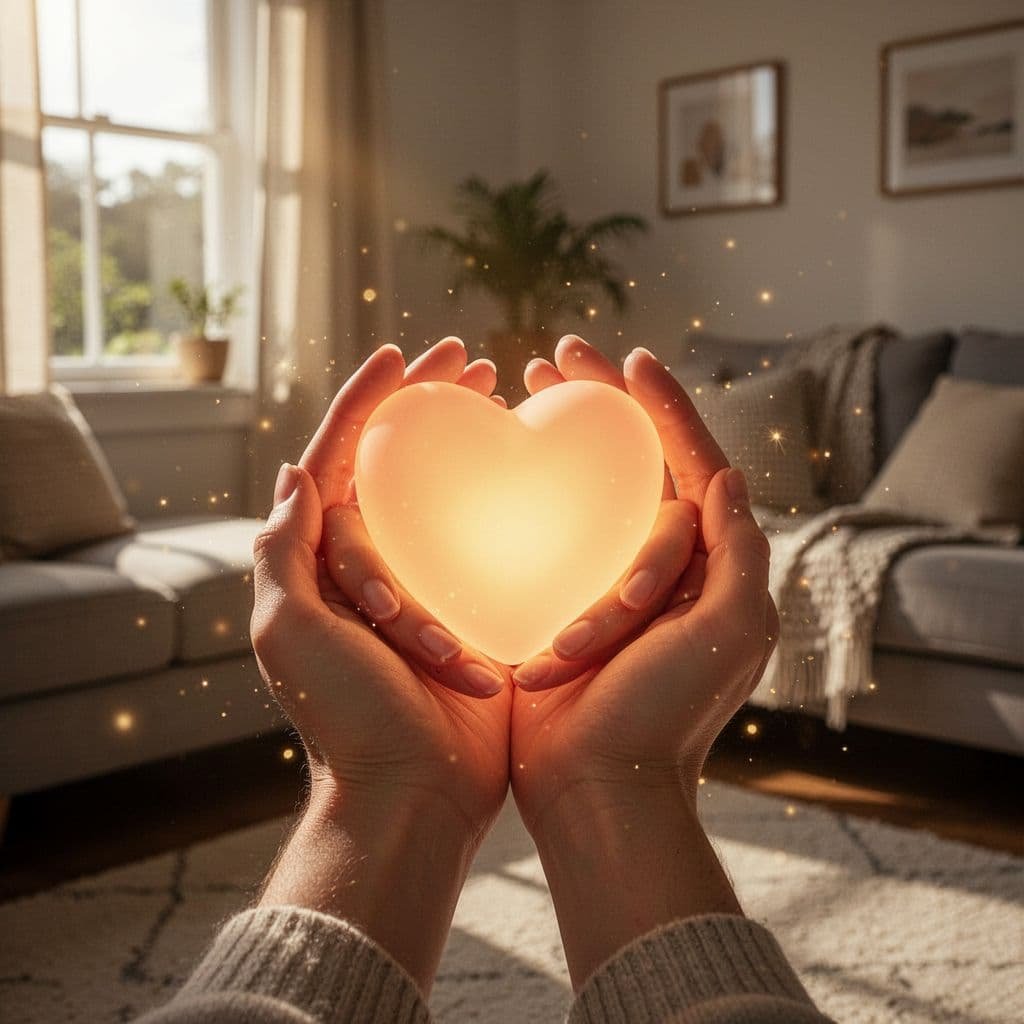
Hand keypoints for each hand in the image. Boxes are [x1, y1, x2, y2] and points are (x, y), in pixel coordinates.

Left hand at [250, 339, 512, 990]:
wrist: (411, 794)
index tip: (403, 353)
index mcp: (321, 559)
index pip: (339, 455)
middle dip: (428, 403)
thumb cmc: (346, 719)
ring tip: (507, 401)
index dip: (366, 398)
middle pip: (398, 460)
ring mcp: (425, 582)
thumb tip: (293, 474)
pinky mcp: (471, 608)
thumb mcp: (289, 635)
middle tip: (475, 364)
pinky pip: (490, 545)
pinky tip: (539, 477)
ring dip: (473, 443)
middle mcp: (371, 561)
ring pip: (447, 494)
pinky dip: (509, 507)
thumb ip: (282, 555)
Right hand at [510, 336, 777, 824]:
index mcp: (707, 562)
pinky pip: (547, 534)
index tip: (626, 358)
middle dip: (600, 402)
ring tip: (522, 390)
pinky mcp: (560, 598)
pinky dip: (530, 495)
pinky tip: (498, 463)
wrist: (599, 786)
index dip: (661, 404)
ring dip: (559, 436)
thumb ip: (738, 551)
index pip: (689, 460)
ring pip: (587, 489)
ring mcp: (606, 579)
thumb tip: (728, 474)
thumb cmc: (666, 713)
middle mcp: (661, 563)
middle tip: (551, 359)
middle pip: (633, 460)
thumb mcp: (728, 629)